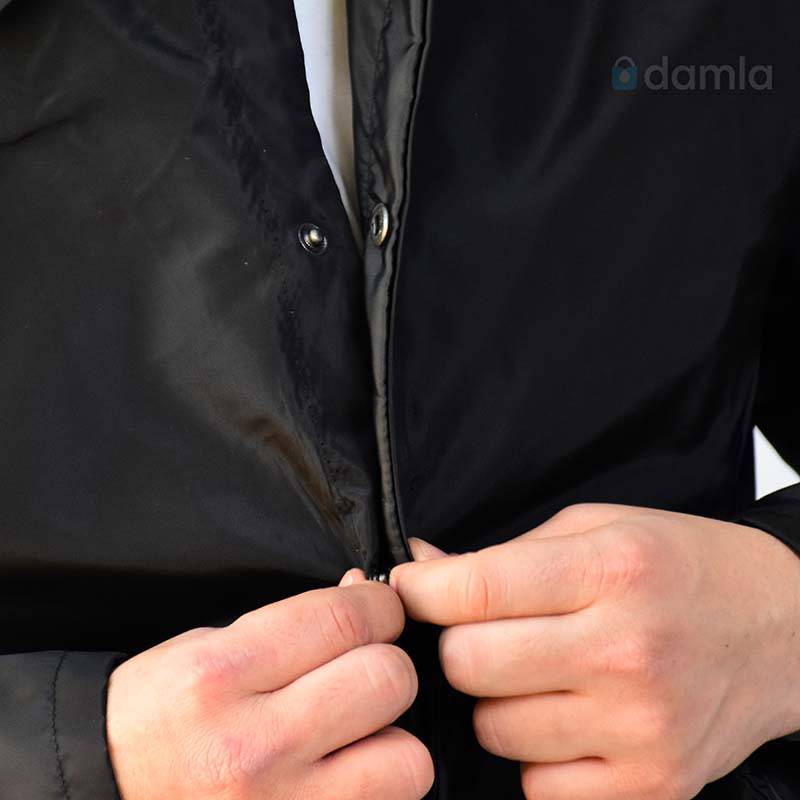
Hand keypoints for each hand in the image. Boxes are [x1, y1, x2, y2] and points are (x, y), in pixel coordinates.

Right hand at [107, 574, 432, 799]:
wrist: (104, 795)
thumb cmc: (157, 716)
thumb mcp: (202, 647)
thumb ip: (290, 623)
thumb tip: (366, 597)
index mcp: (220, 676)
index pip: (346, 620)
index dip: (379, 605)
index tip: (377, 608)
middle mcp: (254, 746)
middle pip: (388, 680)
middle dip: (387, 662)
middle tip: (362, 667)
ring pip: (408, 759)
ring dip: (392, 738)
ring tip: (355, 733)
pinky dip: (380, 786)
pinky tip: (345, 772)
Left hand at [391, 504, 799, 799]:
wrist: (780, 629)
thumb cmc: (679, 565)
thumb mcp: (598, 527)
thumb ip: (504, 553)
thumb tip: (419, 565)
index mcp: (610, 569)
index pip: (472, 590)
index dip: (420, 589)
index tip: (412, 587)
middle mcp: (626, 650)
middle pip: (469, 665)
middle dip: (456, 646)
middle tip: (482, 631)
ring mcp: (641, 728)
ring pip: (494, 729)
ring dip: (496, 702)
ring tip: (538, 673)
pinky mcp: (653, 785)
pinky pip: (537, 785)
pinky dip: (535, 755)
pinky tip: (567, 718)